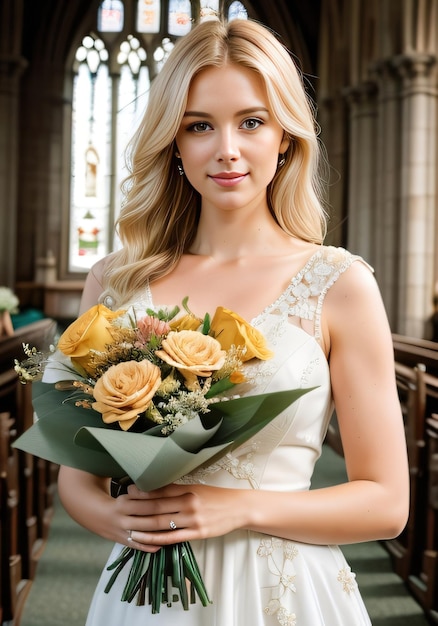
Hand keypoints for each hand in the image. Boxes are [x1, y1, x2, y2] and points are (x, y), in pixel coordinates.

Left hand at [121, 482, 246, 547]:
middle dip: (137, 508)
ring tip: (128, 526)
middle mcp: (189, 503)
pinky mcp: (198, 534)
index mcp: (188, 490)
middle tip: (122, 507)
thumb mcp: (197, 488)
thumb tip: (155, 487)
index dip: (143, 491)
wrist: (238, 508)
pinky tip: (145, 539)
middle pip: (157, 507)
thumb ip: (177, 489)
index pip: (161, 490)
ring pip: (162, 523)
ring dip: (142, 525)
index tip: (128, 489)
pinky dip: (156, 539)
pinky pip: (172, 538)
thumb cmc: (215, 497)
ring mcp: (193, 520)